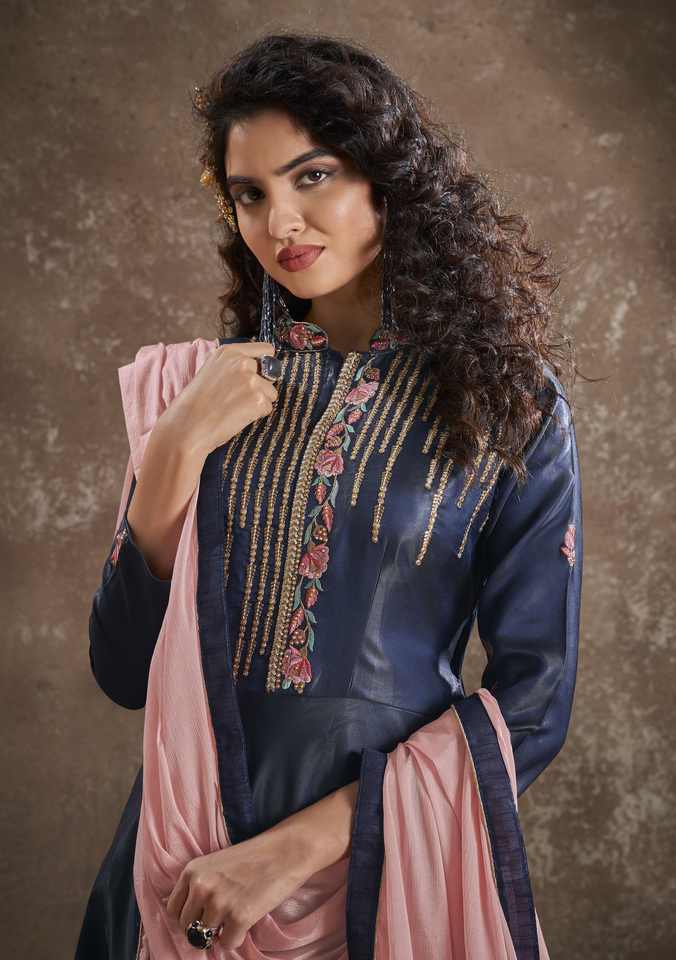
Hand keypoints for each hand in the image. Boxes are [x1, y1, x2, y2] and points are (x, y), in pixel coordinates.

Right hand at [162, 340, 279, 459]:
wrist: (187, 426)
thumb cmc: (195, 403)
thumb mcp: (210, 370)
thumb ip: (231, 365)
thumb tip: (252, 366)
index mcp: (229, 352)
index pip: (264, 349)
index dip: (264, 363)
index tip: (261, 372)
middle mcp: (243, 363)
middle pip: (269, 374)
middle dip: (259, 386)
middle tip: (237, 398)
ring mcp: (252, 380)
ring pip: (270, 393)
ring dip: (258, 402)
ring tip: (235, 409)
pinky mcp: (258, 399)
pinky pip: (267, 407)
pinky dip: (256, 414)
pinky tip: (238, 416)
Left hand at [165, 826, 312, 949]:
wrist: (286, 850)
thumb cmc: (253, 856)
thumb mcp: (215, 863)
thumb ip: (195, 884)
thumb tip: (173, 908)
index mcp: (192, 871)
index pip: (173, 909)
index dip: (187, 917)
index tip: (201, 916)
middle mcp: (201, 886)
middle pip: (187, 927)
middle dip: (202, 928)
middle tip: (221, 918)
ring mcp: (219, 902)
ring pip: (206, 938)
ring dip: (220, 932)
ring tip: (236, 915)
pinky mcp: (239, 916)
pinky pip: (227, 943)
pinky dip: (236, 937)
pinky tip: (246, 921)